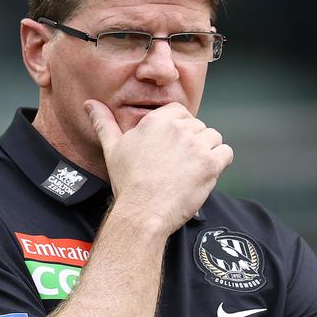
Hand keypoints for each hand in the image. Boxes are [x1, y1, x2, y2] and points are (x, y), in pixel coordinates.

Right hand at [87, 100, 232, 235]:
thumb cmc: (128, 183)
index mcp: (157, 121)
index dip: (180, 129)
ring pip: (214, 138)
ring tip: (190, 171)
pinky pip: (226, 153)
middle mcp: (178, 129)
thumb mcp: (112, 148)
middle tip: (178, 165)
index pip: (180, 112)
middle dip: (192, 143)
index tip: (173, 147)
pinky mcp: (210, 163)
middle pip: (198, 127)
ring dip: (207, 153)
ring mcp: (196, 145)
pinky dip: (220, 163)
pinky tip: (205, 174)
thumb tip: (90, 105)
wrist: (142, 212)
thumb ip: (104, 123)